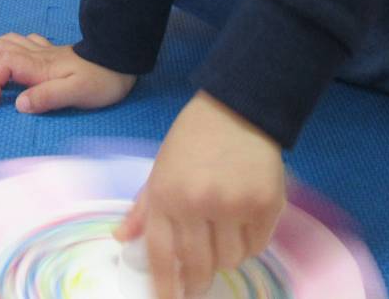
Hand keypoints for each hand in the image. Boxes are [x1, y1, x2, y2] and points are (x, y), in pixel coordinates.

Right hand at [0, 33, 135, 112]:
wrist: (121, 60)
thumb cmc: (101, 79)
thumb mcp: (76, 93)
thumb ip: (47, 98)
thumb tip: (19, 104)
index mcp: (38, 66)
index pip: (1, 65)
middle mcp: (36, 54)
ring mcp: (43, 51)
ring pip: (5, 41)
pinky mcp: (51, 52)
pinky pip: (22, 42)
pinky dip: (8, 49)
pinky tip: (12, 62)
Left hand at [115, 92, 284, 298]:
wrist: (238, 108)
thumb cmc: (193, 138)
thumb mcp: (160, 168)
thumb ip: (143, 207)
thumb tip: (122, 239)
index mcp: (167, 195)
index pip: (162, 256)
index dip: (164, 288)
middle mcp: (199, 204)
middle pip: (198, 267)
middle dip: (196, 282)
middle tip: (197, 284)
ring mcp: (234, 205)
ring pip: (230, 260)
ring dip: (225, 257)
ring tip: (223, 235)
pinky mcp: (266, 204)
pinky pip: (257, 246)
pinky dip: (250, 244)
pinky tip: (244, 224)